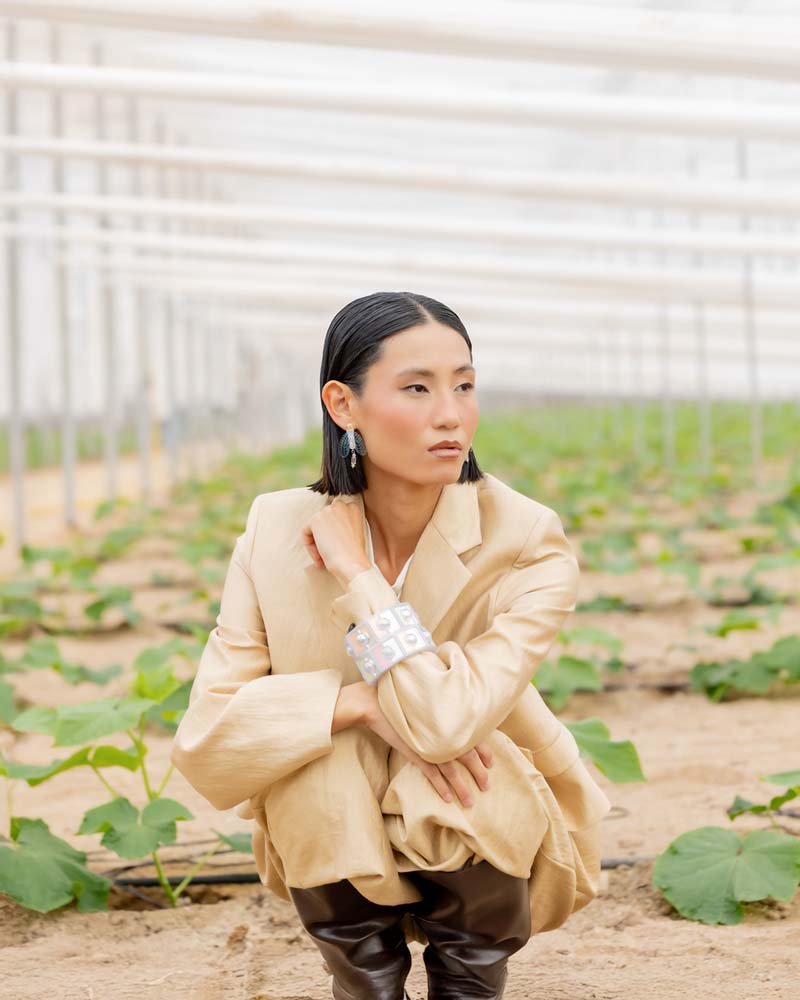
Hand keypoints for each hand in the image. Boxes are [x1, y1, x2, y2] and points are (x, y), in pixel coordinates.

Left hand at [302, 495, 370, 584]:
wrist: (351, 563)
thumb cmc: (354, 555)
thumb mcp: (355, 534)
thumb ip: (344, 525)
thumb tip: (327, 529)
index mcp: (353, 508)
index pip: (335, 516)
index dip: (333, 533)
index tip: (336, 545)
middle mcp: (341, 506)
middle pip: (324, 520)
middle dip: (324, 536)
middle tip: (329, 552)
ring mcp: (328, 511)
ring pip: (314, 527)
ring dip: (317, 543)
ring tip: (324, 557)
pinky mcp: (316, 519)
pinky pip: (305, 532)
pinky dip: (309, 546)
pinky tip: (319, 557)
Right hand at [361, 686, 492, 806]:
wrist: (374, 701)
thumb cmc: (402, 697)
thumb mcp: (427, 701)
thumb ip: (443, 711)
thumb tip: (454, 719)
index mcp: (448, 716)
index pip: (474, 736)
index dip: (485, 751)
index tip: (491, 763)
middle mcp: (442, 730)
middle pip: (468, 755)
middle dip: (479, 773)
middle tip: (487, 786)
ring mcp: (428, 743)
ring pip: (451, 769)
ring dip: (462, 787)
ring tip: (469, 802)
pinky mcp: (413, 752)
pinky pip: (431, 773)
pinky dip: (440, 786)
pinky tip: (447, 799)